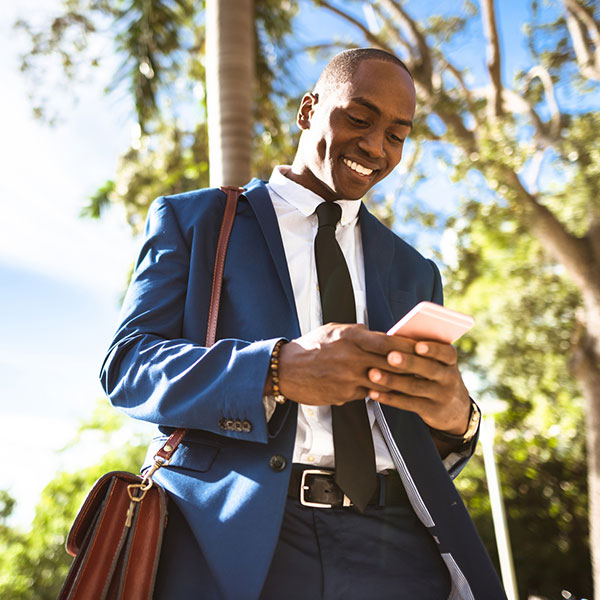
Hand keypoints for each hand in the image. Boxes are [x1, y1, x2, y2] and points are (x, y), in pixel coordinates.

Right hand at [276, 323, 470, 435]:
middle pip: (390, 362)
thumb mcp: (333, 330)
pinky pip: (366, 393)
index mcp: (350, 338)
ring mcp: (348, 378)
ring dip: (396, 382)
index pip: (388, 341)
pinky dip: (374, 391)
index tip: (422, 346)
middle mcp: (352, 358)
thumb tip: (376, 333)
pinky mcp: (344, 395)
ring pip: (382, 381)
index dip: (408, 344)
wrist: (285, 371)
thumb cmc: (310, 348)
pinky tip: (381, 390)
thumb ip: (356, 332)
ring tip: (412, 381)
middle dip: (409, 365)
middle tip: (426, 366)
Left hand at [366, 339, 470, 434]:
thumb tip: (391, 337)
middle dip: (408, 362)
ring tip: (373, 374)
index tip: (417, 346)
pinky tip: (374, 393)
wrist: (455, 408)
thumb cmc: (437, 375)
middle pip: (429, 369)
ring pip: (415, 387)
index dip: (433, 349)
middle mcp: (449, 377)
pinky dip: (389, 398)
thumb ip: (419, 350)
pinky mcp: (431, 411)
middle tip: (390, 356)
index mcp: (449, 360)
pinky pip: (408, 404)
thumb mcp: (437, 362)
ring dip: (392, 380)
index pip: (446, 353)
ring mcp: (441, 396)